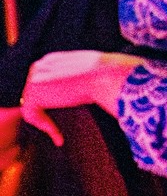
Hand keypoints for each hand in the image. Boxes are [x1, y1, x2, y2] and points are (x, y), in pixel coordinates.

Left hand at [21, 51, 142, 144]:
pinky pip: (31, 115)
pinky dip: (45, 127)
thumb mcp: (87, 71)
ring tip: (60, 135)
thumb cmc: (107, 73)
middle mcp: (41, 65)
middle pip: (35, 93)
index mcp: (53, 59)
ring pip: (32, 105)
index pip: (44, 82)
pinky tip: (59, 136)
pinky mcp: (33, 92)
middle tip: (56, 129)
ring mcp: (35, 78)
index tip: (61, 114)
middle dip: (44, 111)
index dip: (51, 100)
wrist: (106, 74)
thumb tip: (79, 89)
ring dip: (45, 121)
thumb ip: (74, 76)